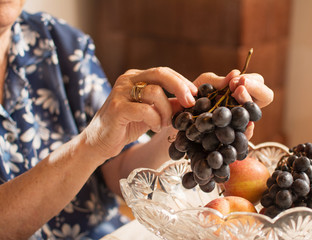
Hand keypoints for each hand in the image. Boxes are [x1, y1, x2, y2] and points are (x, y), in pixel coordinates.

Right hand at [82, 67, 196, 161]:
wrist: (99, 142)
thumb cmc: (126, 126)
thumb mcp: (151, 113)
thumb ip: (168, 105)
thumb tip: (190, 102)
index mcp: (136, 77)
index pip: (164, 72)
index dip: (182, 82)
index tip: (195, 94)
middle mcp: (127, 80)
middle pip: (160, 73)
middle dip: (180, 87)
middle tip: (190, 102)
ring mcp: (120, 92)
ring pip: (154, 92)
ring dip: (166, 111)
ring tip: (164, 123)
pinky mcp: (117, 108)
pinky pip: (145, 110)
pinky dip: (155, 120)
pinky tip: (154, 128)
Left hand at [193, 69, 272, 138]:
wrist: (183, 114)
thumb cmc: (196, 97)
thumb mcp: (205, 84)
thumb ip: (218, 80)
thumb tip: (236, 73)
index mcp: (242, 91)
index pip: (259, 82)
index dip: (252, 80)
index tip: (236, 81)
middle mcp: (245, 106)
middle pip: (266, 96)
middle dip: (255, 89)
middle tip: (237, 87)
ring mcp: (241, 122)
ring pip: (256, 114)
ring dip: (248, 102)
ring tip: (235, 94)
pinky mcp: (233, 138)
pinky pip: (245, 138)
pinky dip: (247, 131)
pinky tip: (245, 124)